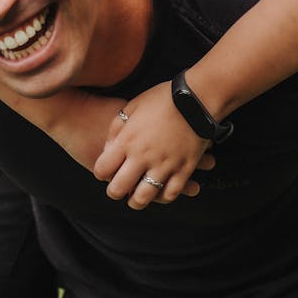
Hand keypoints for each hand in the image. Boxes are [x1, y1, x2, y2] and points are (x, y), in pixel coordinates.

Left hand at [93, 82, 215, 209]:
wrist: (197, 97)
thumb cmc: (163, 98)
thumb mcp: (133, 105)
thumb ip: (117, 128)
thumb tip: (109, 148)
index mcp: (128, 140)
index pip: (102, 169)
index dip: (101, 172)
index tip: (106, 171)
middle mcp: (143, 156)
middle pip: (118, 189)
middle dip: (114, 192)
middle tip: (118, 189)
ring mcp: (164, 165)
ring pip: (143, 198)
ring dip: (136, 201)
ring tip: (136, 197)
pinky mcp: (184, 169)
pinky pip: (170, 194)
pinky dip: (162, 197)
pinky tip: (159, 192)